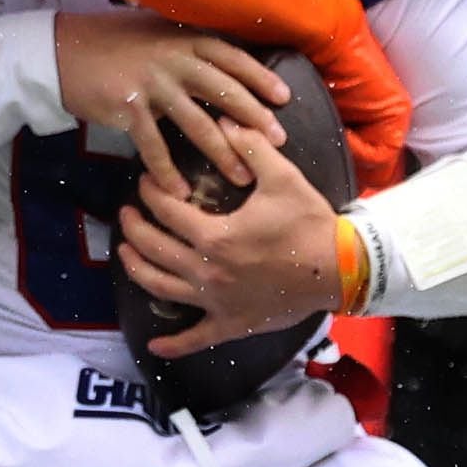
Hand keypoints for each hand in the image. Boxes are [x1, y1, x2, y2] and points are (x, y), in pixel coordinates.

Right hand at [54, 13, 290, 199]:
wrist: (65, 51)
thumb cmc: (114, 42)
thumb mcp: (158, 33)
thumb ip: (188, 48)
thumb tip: (223, 67)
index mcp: (186, 39)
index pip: (234, 58)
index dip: (261, 78)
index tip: (284, 99)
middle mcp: (175, 59)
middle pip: (224, 92)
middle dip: (254, 119)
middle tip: (279, 143)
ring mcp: (153, 84)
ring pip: (197, 123)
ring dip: (222, 153)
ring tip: (240, 177)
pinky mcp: (128, 108)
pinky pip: (154, 146)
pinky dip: (167, 172)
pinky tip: (179, 193)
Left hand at [116, 139, 342, 355]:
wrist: (340, 269)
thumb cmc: (310, 224)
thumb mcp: (282, 178)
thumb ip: (251, 147)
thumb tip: (225, 120)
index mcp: (215, 236)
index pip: (167, 211)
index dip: (151, 193)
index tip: (144, 182)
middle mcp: (207, 271)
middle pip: (154, 250)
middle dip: (134, 229)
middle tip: (126, 215)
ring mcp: (215, 302)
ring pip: (161, 289)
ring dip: (137, 270)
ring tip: (126, 254)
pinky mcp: (230, 324)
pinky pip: (196, 339)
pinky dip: (174, 345)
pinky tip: (154, 346)